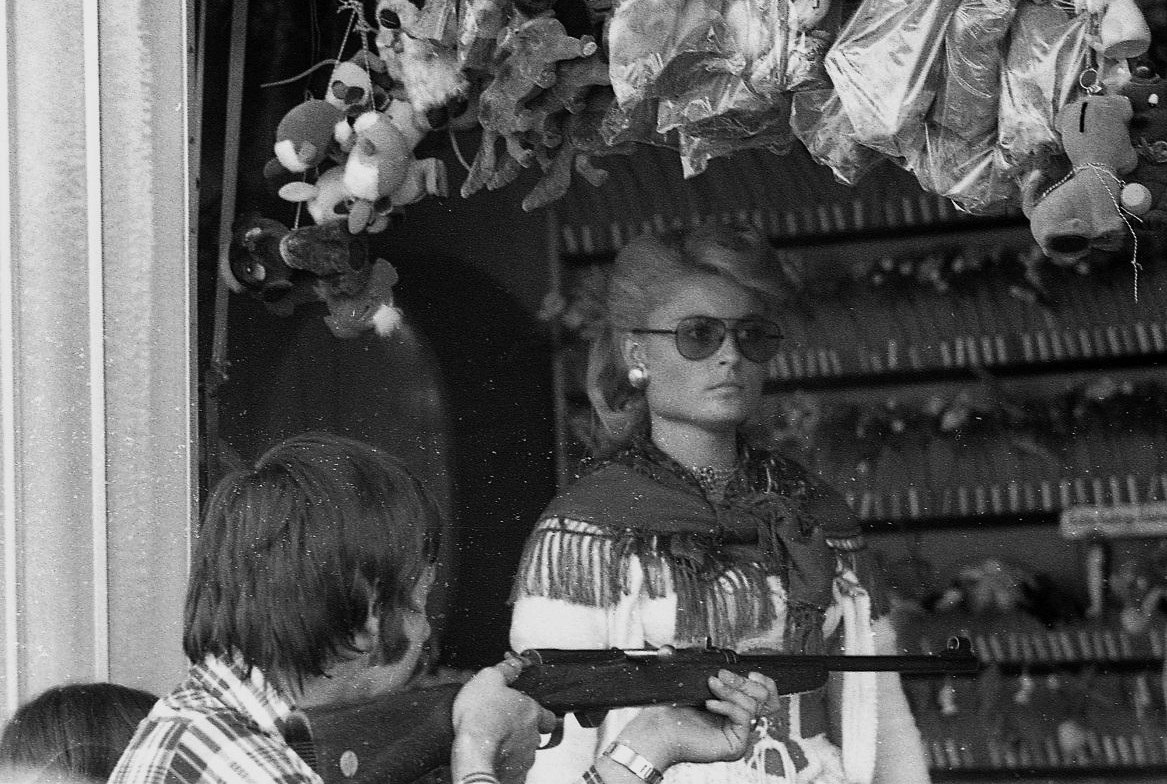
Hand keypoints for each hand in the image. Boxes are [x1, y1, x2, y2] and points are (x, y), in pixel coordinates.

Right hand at [450, 655, 556, 783]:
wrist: (474, 755)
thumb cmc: (480, 719)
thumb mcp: (489, 680)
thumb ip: (506, 670)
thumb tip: (515, 663)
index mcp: (532, 712)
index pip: (548, 715)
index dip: (539, 713)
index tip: (527, 712)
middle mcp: (532, 736)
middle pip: (534, 734)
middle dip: (521, 730)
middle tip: (502, 726)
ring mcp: (525, 757)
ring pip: (523, 751)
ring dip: (512, 747)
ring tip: (493, 742)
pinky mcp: (515, 774)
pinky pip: (512, 768)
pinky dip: (504, 763)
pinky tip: (491, 757)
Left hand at [612, 670, 778, 769]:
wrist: (660, 732)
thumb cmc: (672, 712)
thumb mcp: (687, 681)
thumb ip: (683, 663)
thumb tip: (669, 648)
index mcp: (736, 705)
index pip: (767, 694)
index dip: (764, 681)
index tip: (750, 672)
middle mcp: (740, 720)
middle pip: (764, 697)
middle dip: (742, 681)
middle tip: (720, 676)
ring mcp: (739, 734)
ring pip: (753, 705)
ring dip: (731, 691)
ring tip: (712, 687)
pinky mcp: (736, 745)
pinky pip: (744, 718)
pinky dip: (727, 707)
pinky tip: (710, 705)